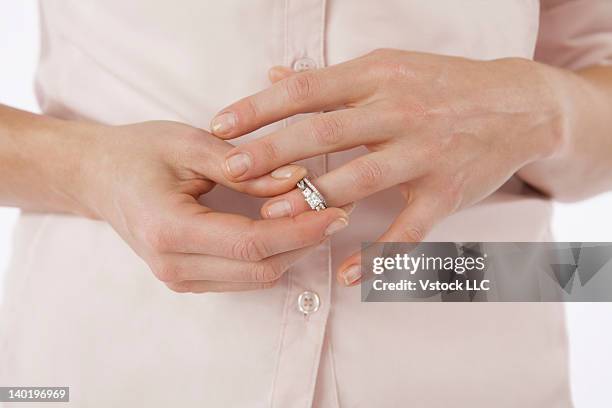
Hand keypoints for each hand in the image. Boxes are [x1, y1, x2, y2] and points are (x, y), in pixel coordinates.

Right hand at [77, 121, 349, 291]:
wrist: (97, 176)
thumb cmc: (137, 152)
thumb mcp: (188, 143)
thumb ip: (243, 165)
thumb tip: (296, 178)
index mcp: (169, 229)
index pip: (251, 243)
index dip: (299, 230)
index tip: (335, 211)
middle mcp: (174, 265)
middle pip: (260, 267)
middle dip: (304, 242)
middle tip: (337, 211)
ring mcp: (179, 278)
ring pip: (256, 277)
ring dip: (292, 251)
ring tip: (319, 218)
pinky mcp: (187, 279)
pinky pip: (243, 277)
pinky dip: (272, 255)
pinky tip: (289, 229)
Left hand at [209, 48, 560, 284]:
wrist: (519, 105)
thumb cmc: (443, 84)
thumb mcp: (387, 67)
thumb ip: (330, 79)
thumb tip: (273, 75)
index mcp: (377, 76)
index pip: (306, 89)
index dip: (259, 107)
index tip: (220, 126)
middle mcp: (399, 111)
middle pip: (324, 133)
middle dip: (272, 153)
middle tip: (231, 170)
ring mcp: (424, 153)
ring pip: (359, 180)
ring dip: (312, 201)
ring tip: (270, 220)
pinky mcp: (446, 192)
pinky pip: (407, 230)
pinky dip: (376, 256)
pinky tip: (345, 273)